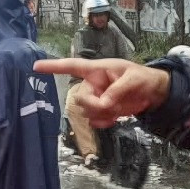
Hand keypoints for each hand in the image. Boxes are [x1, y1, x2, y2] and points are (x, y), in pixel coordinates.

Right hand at [34, 58, 170, 126]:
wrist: (153, 93)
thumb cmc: (143, 78)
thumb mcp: (134, 80)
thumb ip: (118, 90)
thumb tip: (104, 103)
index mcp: (97, 70)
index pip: (71, 66)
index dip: (53, 67)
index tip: (36, 67)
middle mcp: (92, 84)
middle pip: (79, 98)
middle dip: (95, 105)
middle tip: (114, 106)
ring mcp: (95, 98)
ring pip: (86, 112)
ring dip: (103, 114)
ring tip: (119, 108)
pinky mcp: (101, 110)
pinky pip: (93, 120)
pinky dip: (103, 122)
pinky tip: (114, 118)